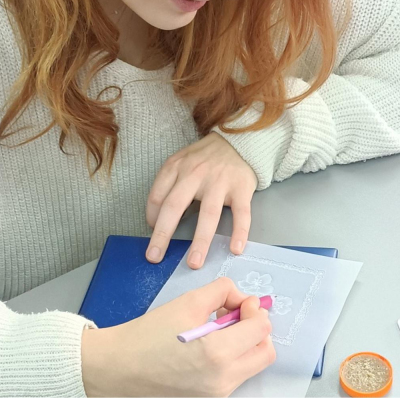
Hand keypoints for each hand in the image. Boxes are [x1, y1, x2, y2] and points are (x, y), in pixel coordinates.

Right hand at [82, 278, 275, 396]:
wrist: (119, 367)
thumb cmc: (151, 333)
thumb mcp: (190, 301)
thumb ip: (224, 292)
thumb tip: (244, 300)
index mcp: (218, 354)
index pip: (262, 330)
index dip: (255, 310)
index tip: (241, 302)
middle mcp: (222, 381)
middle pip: (265, 353)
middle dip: (257, 328)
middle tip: (237, 314)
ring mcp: (216, 395)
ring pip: (252, 365)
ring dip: (246, 342)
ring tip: (219, 327)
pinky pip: (236, 375)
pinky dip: (234, 356)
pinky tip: (211, 343)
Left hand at [145, 132, 257, 268]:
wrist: (240, 141)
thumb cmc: (207, 158)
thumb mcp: (183, 161)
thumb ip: (170, 184)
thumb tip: (158, 219)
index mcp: (178, 166)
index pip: (158, 195)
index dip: (152, 217)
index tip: (153, 231)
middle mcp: (197, 173)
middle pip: (176, 205)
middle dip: (163, 234)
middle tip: (155, 257)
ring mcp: (220, 181)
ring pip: (209, 214)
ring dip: (201, 240)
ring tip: (194, 262)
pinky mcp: (242, 188)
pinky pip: (241, 213)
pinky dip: (239, 231)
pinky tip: (235, 248)